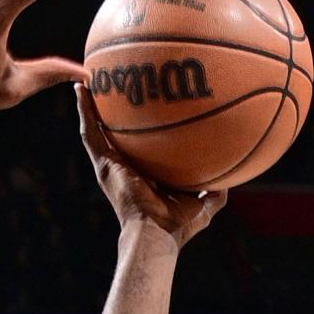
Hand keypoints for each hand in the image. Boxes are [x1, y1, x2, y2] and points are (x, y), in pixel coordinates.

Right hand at [75, 84, 227, 246]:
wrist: (156, 233)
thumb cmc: (177, 226)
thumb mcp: (204, 204)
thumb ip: (216, 190)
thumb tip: (232, 175)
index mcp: (143, 175)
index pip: (140, 148)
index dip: (140, 131)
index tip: (145, 109)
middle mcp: (124, 167)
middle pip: (116, 134)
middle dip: (113, 111)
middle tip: (114, 85)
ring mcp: (111, 165)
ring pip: (96, 128)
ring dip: (90, 105)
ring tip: (89, 79)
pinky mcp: (103, 163)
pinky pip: (90, 132)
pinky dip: (84, 110)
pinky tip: (81, 89)